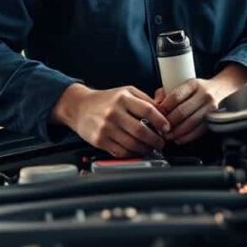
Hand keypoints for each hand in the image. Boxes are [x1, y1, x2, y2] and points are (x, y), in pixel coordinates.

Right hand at [51, 83, 169, 156]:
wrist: (79, 106)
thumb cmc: (106, 99)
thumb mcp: (126, 92)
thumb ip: (145, 100)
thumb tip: (165, 110)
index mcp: (123, 98)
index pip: (148, 110)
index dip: (160, 121)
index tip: (167, 128)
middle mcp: (114, 112)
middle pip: (141, 130)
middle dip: (155, 139)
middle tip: (161, 142)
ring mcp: (106, 127)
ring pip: (132, 144)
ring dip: (145, 149)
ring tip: (151, 148)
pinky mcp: (99, 140)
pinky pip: (121, 152)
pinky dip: (132, 154)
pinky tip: (137, 151)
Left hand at [157, 78, 216, 144]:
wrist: (221, 89)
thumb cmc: (197, 89)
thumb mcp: (183, 84)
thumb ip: (166, 92)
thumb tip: (155, 104)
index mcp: (193, 84)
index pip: (176, 96)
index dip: (164, 108)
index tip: (156, 115)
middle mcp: (204, 94)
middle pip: (182, 111)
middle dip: (168, 123)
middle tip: (159, 129)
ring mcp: (211, 107)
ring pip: (190, 122)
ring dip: (177, 132)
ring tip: (167, 136)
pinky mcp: (215, 118)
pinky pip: (199, 130)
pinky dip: (187, 137)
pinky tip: (179, 139)